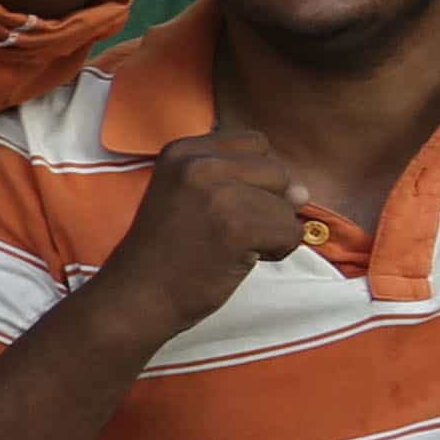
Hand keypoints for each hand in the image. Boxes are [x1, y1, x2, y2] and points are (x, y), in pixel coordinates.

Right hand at [101, 125, 315, 337]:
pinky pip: (289, 232)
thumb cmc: (167, 250)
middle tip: (229, 230)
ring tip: (233, 247)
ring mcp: (216, 194)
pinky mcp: (235, 227)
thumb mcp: (189, 194)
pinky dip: (277, 251)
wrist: (137, 295)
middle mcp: (198, 163)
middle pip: (277, 172)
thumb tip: (302, 192)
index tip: (223, 205)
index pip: (256, 144)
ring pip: (287, 205)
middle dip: (268, 204)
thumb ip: (241, 180)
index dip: (254, 178)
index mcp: (184, 150)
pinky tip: (242, 259)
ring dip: (272, 231)